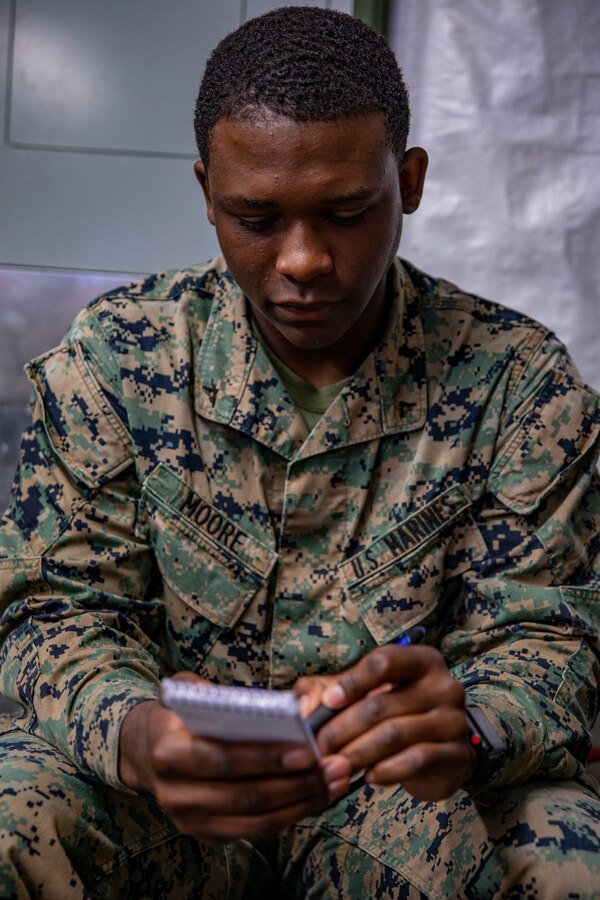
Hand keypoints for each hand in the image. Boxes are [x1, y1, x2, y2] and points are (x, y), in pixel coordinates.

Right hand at [119, 674, 351, 841]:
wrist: (145, 751)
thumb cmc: (178, 714)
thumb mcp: (186, 690)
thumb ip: (217, 693)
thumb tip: (273, 705)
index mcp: (168, 753)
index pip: (223, 760)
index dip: (266, 758)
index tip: (307, 750)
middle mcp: (175, 795)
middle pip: (244, 797)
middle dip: (295, 784)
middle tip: (333, 767)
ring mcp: (190, 821)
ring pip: (255, 822)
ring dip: (301, 804)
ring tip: (335, 782)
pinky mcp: (207, 835)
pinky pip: (255, 833)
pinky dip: (290, 816)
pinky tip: (317, 797)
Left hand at [295, 645, 476, 800]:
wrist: (441, 753)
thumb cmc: (394, 713)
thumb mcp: (361, 693)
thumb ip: (326, 690)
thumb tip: (304, 709)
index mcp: (420, 660)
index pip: (384, 661)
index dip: (352, 681)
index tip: (328, 702)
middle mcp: (443, 685)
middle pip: (382, 704)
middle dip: (343, 729)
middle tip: (319, 749)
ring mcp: (454, 720)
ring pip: (394, 735)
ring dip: (358, 753)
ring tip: (335, 766)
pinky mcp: (457, 754)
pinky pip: (415, 760)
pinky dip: (386, 770)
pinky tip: (368, 776)